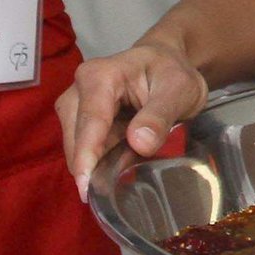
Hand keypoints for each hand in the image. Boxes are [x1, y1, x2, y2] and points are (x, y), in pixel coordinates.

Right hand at [56, 40, 208, 198]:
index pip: (91, 120)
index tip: (86, 188)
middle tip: (116, 191)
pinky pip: (83, 146)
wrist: (166, 63)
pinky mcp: (79, 117)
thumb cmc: (171, 73)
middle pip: (77, 135)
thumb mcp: (179, 91)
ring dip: (95, 164)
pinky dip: (98, 160)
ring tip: (120, 176)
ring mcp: (76, 102)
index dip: (87, 156)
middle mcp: (80, 86)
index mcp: (101, 75)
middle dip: (90, 165)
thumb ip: (160, 115)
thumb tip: (139, 143)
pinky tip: (115, 167)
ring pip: (76, 144)